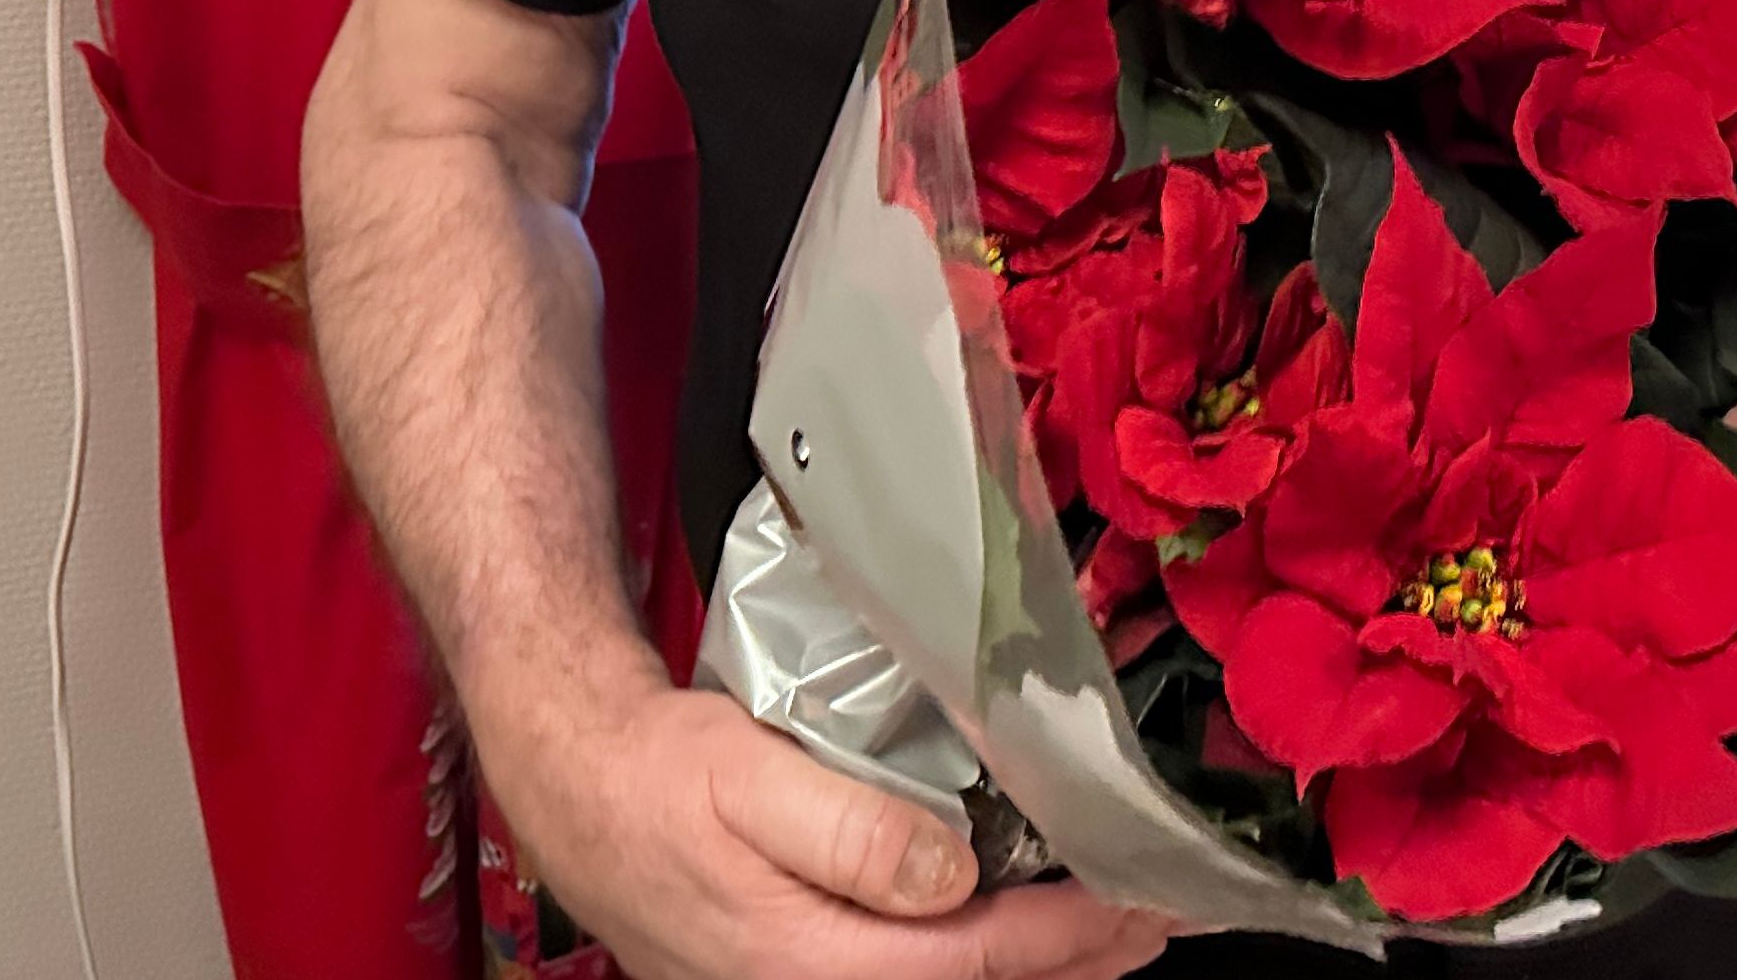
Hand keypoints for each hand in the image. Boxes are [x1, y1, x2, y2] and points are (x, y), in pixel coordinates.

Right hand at [488, 677, 1177, 979]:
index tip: (1143, 903)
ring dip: (1038, 963)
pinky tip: (1016, 927)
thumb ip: (850, 832)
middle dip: (1078, 960)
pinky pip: (913, 978)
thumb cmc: (656, 776)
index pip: (975, 960)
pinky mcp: (799, 975)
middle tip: (1160, 917)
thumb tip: (951, 874)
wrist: (576, 792)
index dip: (1071, 935)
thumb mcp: (744, 777)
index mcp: (808, 960)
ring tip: (1114, 926)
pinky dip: (982, 957)